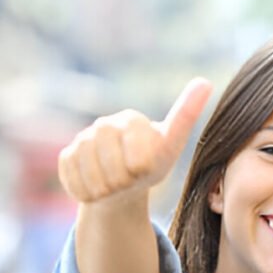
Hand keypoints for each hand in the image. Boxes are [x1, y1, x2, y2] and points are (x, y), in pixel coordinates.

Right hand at [58, 78, 212, 202]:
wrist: (123, 186)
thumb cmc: (151, 166)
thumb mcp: (171, 147)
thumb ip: (185, 116)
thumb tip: (205, 81)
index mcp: (132, 120)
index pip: (136, 154)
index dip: (140, 168)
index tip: (143, 168)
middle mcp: (105, 125)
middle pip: (112, 166)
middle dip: (123, 181)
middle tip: (130, 181)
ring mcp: (83, 139)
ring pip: (91, 176)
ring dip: (106, 189)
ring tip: (115, 185)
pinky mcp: (67, 156)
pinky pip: (73, 180)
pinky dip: (87, 192)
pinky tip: (97, 188)